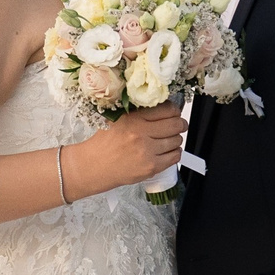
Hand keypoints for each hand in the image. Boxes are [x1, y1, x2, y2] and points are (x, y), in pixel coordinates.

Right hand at [70, 109, 184, 196]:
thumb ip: (138, 112)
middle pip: (175, 124)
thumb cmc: (104, 142)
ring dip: (176, 139)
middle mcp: (141, 134)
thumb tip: (163, 107)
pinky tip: (169, 150)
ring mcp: (147, 152)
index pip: (166, 109)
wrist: (94, 166)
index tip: (173, 112)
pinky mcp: (150, 167)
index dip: (174, 110)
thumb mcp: (117, 119)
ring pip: (176, 141)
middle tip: (179, 124)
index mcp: (133, 118)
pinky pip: (174, 157)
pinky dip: (175, 152)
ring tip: (169, 139)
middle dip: (180, 124)